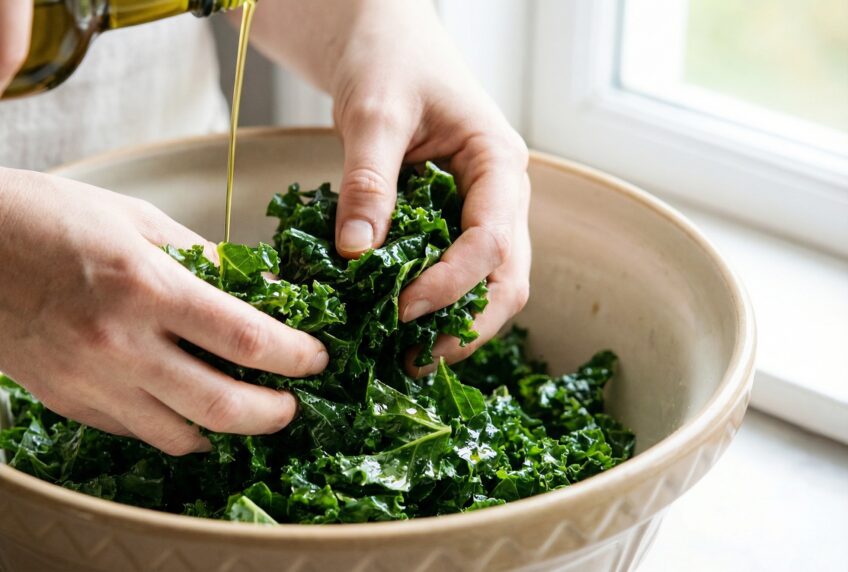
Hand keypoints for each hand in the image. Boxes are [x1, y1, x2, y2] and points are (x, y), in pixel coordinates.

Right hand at [0, 166, 328, 453]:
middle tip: (292, 403)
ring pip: (182, 436)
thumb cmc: (46, 217)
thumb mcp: (137, 219)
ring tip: (245, 410)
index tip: (316, 358)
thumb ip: (202, 259)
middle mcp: (122, 345)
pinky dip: (172, 425)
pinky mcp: (68, 402)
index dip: (296, 357)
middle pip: (224, 408)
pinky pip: (137, 431)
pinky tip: (184, 404)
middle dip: (275, 413)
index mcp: (147, 287)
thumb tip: (255, 289)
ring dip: (225, 431)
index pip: (247, 340)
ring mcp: (91, 382)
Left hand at [327, 6, 530, 373]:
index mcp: (499, 164)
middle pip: (506, 279)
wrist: (383, 42)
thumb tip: (358, 253)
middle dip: (464, 325)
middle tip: (410, 359)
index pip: (493, 242)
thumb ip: (369, 181)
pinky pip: (452, 274)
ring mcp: (480, 213)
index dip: (451, 285)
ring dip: (450, 324)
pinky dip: (429, 305)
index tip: (400, 310)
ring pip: (486, 286)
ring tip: (401, 357)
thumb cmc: (388, 61)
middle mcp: (502, 196)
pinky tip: (392, 327)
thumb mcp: (374, 114)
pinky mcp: (451, 224)